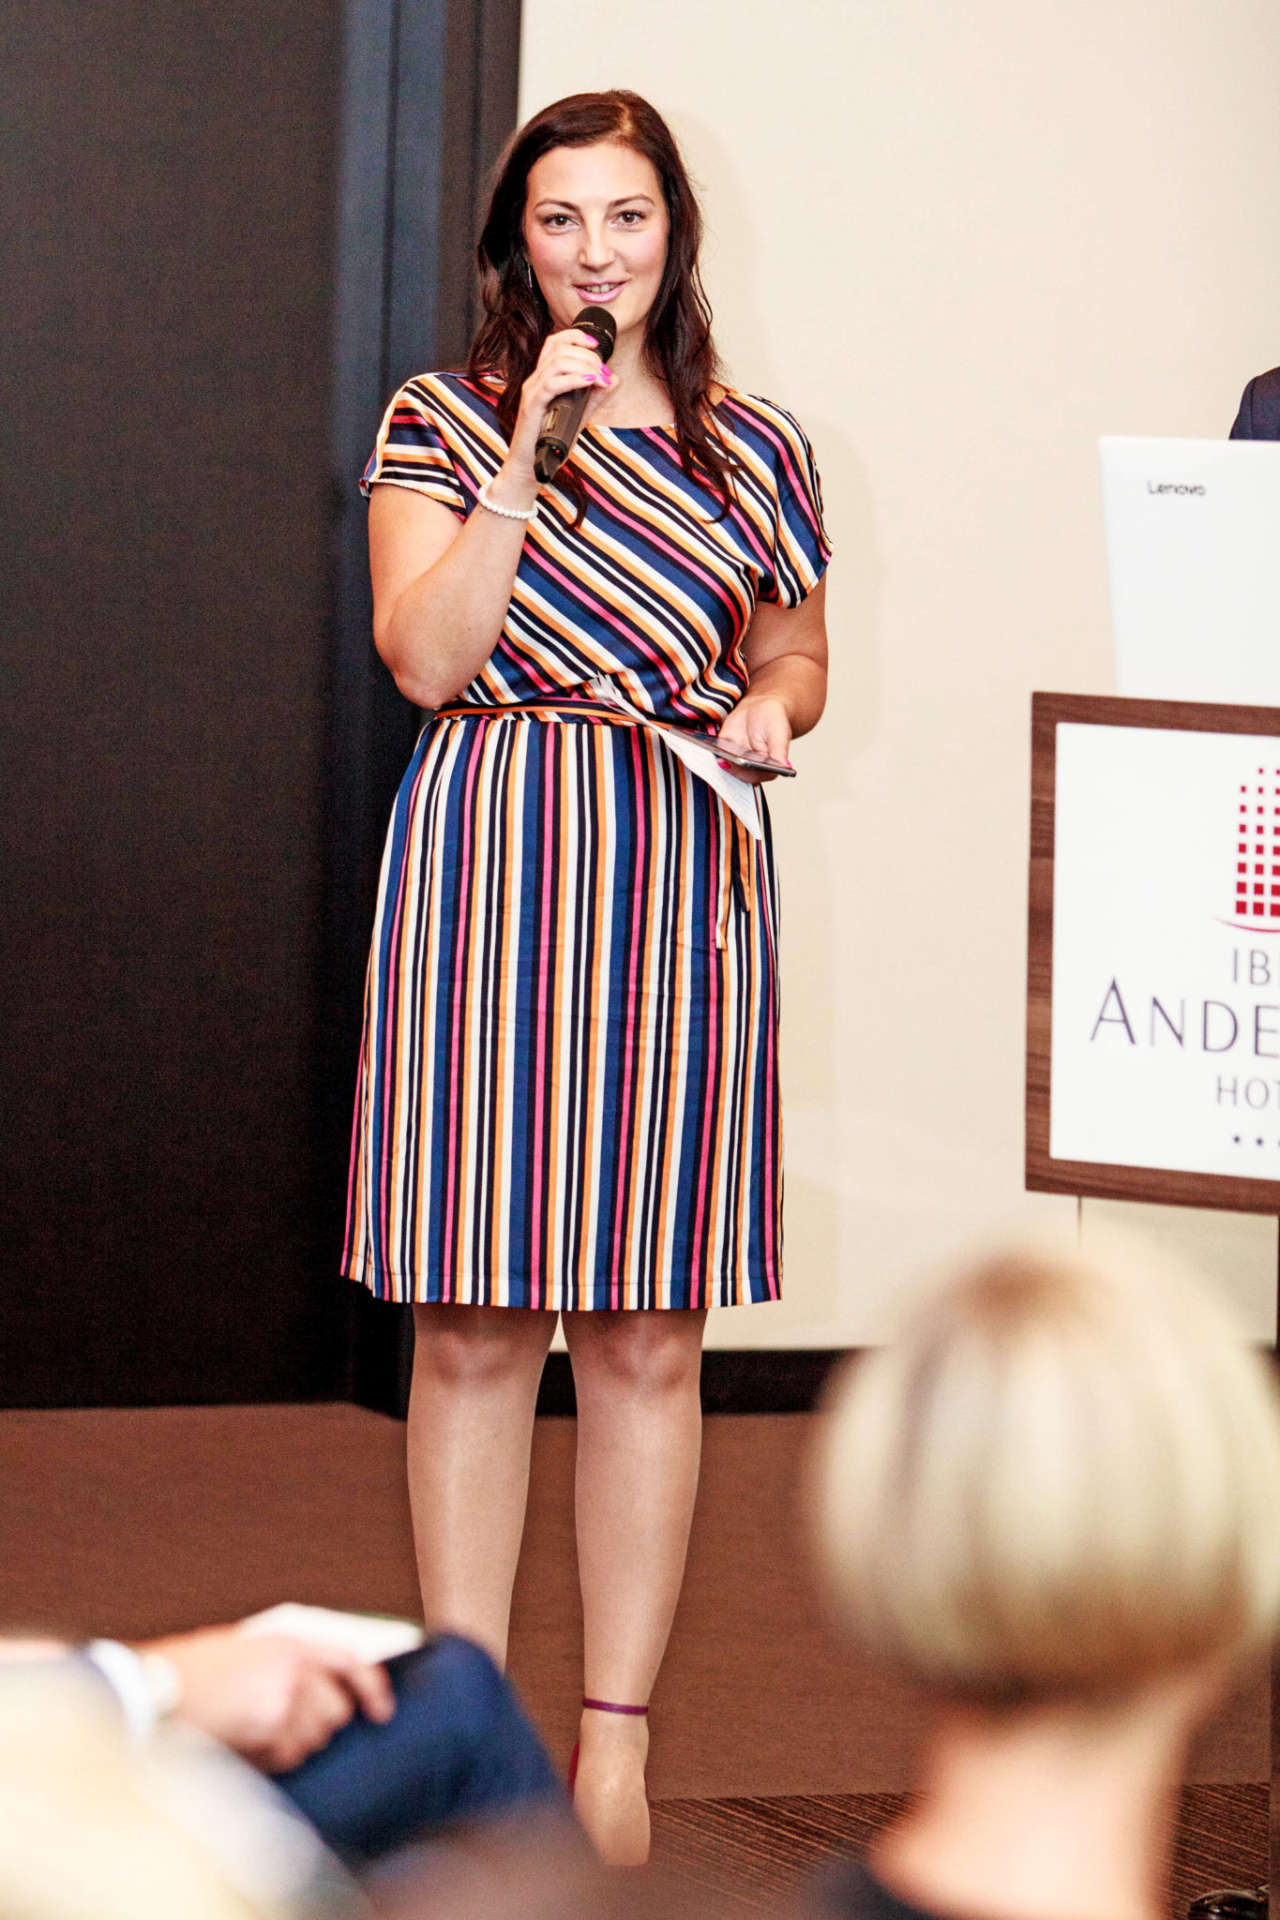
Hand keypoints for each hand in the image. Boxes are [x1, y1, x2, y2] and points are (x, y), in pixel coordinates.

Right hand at [143, 1627, 394, 1772]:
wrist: (156, 1689)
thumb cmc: (192, 1674)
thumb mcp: (245, 1652)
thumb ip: (286, 1667)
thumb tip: (320, 1697)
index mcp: (291, 1643)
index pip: (351, 1662)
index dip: (372, 1689)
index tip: (382, 1713)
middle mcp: (296, 1666)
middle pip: (335, 1714)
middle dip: (314, 1729)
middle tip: (274, 1727)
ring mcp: (287, 1696)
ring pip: (311, 1741)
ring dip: (287, 1746)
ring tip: (248, 1730)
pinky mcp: (272, 1726)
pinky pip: (286, 1757)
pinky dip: (268, 1760)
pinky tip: (240, 1743)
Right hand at [502, 326, 614, 486]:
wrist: (531, 467)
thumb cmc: (550, 441)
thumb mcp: (578, 414)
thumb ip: (594, 396)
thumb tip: (614, 378)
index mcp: (543, 378)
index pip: (554, 343)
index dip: (576, 337)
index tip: (597, 344)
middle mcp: (535, 380)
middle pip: (558, 348)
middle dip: (587, 355)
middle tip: (604, 372)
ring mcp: (532, 391)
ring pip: (556, 362)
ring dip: (584, 365)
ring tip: (599, 378)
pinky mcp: (532, 406)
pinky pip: (552, 384)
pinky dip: (574, 379)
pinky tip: (589, 382)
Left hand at [714, 693, 793, 784]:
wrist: (759, 708)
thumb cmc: (773, 720)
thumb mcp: (779, 733)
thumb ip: (780, 751)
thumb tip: (785, 766)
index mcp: (769, 767)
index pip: (758, 776)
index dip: (750, 771)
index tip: (743, 763)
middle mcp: (751, 768)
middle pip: (739, 773)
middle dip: (733, 765)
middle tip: (726, 757)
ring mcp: (736, 761)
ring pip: (726, 766)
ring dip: (720, 759)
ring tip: (717, 751)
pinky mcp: (724, 752)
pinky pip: (716, 755)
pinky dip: (711, 751)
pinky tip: (708, 745)